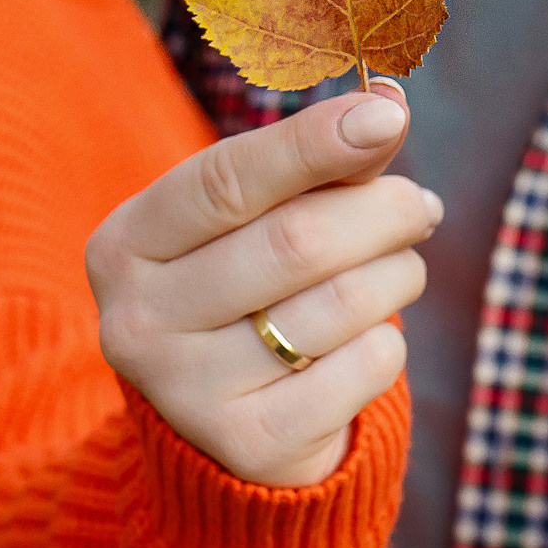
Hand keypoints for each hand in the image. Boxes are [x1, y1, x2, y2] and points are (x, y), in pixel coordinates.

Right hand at [85, 79, 440, 487]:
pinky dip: (387, 342)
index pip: (227, 179)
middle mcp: (137, 320)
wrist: (222, 424)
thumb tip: (388, 102)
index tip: (389, 116)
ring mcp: (185, 392)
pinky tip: (368, 339)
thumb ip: (321, 160)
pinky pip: (362, 369)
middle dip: (383, 212)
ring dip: (397, 274)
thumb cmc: (248, 288)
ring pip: (341, 304)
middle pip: (296, 242)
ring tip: (399, 270)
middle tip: (421, 206)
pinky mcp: (248, 446)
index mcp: (126, 242)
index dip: (314, 143)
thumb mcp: (259, 218)